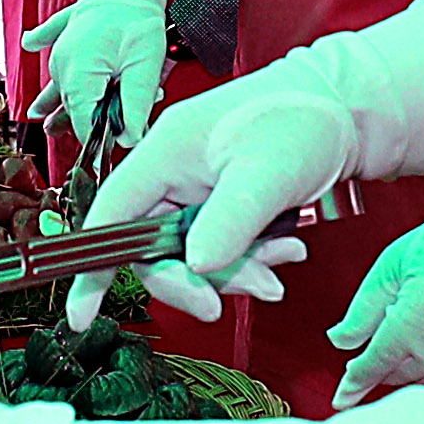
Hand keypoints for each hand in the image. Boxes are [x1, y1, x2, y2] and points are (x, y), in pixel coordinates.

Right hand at [22, 0, 170, 155]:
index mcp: (79, 77)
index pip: (82, 121)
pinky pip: (48, 35)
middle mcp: (62, 66)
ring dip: (65, 98)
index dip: (98, 139)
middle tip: (98, 131)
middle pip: (73, 103)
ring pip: (63, 81)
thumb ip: (136, 106)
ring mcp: (60, 47)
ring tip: (44, 120)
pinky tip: (31, 41)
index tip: (112, 146)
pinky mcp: (66, 28)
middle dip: (93, 117)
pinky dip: (41, 39)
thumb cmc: (138, 22)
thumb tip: (129, 137)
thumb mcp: (145, 69)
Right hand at [70, 79, 353, 330]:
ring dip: (237, 269)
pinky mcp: (219, 203)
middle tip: (256, 289)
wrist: (343, 107)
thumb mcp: (266, 172)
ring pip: (191, 254)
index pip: (110, 219)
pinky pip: (218, 247)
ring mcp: (194, 190)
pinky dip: (251, 257)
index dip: (91, 268)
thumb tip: (196, 267)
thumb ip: (229, 220)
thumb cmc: (301, 119)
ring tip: (286, 258)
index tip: (79, 316)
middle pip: (154, 250)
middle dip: (200, 278)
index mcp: (161, 154)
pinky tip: (287, 247)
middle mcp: (170, 174)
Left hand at [331, 203, 423, 398]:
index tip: (340, 400)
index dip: (353, 384)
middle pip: (393, 375)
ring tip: (405, 334)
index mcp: (409, 327)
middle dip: (378, 364)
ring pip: (418, 380)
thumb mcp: (388, 271)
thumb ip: (361, 312)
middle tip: (377, 338)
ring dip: (402, 368)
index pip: (372, 366)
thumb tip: (338, 341)